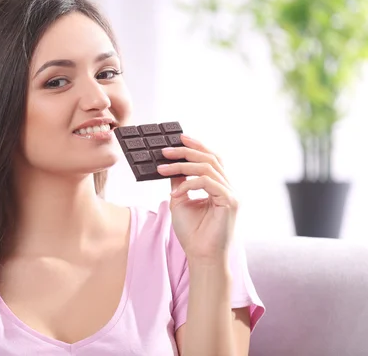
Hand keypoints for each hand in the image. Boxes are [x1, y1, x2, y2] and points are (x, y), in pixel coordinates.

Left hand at [157, 134, 237, 264]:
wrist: (201, 256)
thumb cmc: (192, 232)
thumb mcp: (180, 200)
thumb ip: (179, 182)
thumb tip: (171, 164)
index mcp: (219, 186)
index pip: (211, 159)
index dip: (196, 146)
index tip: (178, 138)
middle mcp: (228, 187)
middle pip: (210, 159)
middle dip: (186, 152)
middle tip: (165, 150)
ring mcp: (231, 194)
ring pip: (207, 168)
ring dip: (182, 166)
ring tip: (162, 168)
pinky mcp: (230, 201)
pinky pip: (208, 182)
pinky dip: (189, 184)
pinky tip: (175, 193)